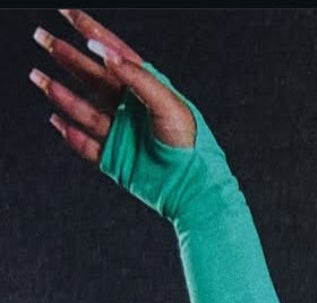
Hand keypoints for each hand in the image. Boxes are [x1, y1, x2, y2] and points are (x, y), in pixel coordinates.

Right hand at [29, 7, 194, 162]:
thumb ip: (137, 77)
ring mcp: (120, 133)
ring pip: (84, 109)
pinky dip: (72, 135)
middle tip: (43, 39)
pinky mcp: (115, 159)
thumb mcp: (167, 102)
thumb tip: (106, 53)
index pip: (112, 52)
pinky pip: (87, 145)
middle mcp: (129, 108)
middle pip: (91, 76)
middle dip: (66, 57)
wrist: (193, 188)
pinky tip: (57, 120)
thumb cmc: (190, 143)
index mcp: (145, 88)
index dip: (90, 31)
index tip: (67, 13)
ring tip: (39, 78)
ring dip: (61, 94)